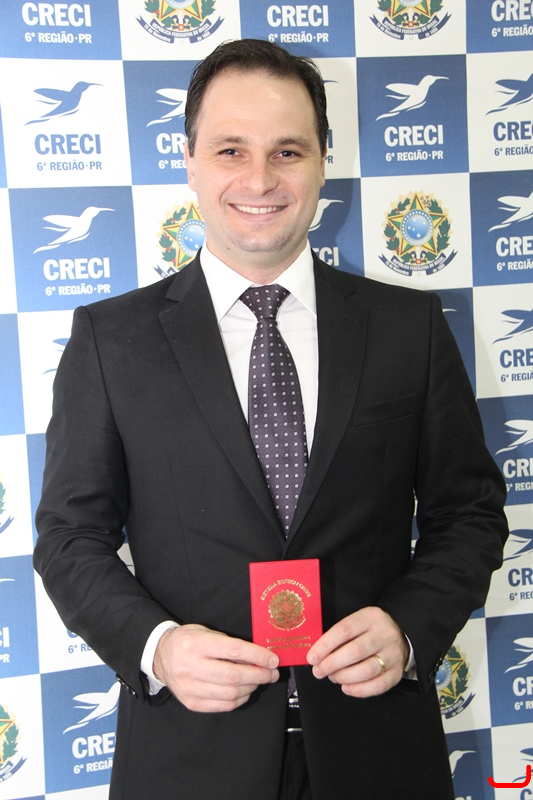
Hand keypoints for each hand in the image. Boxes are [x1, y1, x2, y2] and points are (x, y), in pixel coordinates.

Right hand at [153, 624, 279, 712]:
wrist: (160, 656)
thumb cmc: (187, 641)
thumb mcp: (206, 632)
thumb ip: (229, 644)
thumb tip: (258, 657)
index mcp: (196, 644)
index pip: (233, 651)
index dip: (257, 656)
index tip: (272, 659)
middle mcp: (191, 667)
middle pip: (233, 676)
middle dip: (259, 675)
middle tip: (272, 673)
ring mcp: (190, 687)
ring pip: (230, 693)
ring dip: (251, 688)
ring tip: (259, 681)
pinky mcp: (191, 702)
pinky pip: (222, 705)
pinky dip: (239, 699)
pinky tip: (245, 691)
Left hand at [307, 607, 409, 697]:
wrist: (401, 634)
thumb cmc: (370, 630)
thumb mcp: (358, 621)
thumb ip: (340, 633)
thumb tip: (316, 653)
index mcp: (371, 617)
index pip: (344, 630)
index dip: (325, 645)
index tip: (312, 657)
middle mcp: (384, 634)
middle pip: (355, 651)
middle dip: (331, 664)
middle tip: (318, 671)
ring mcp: (393, 654)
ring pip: (366, 670)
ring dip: (344, 677)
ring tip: (332, 677)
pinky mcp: (397, 672)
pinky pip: (378, 685)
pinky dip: (359, 690)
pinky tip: (346, 687)